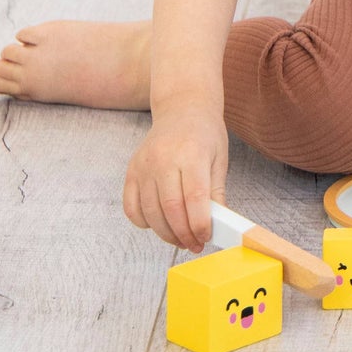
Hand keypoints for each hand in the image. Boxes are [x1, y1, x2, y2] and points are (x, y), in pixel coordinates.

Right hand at [123, 102, 228, 252]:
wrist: (182, 107)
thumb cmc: (204, 133)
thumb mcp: (219, 158)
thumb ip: (217, 192)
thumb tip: (219, 225)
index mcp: (191, 154)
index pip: (194, 199)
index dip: (200, 225)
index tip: (205, 237)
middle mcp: (163, 159)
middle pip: (171, 210)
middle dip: (184, 235)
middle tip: (195, 244)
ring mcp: (144, 165)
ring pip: (150, 213)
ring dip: (166, 234)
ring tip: (181, 238)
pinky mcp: (131, 171)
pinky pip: (131, 207)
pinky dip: (144, 222)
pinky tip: (159, 223)